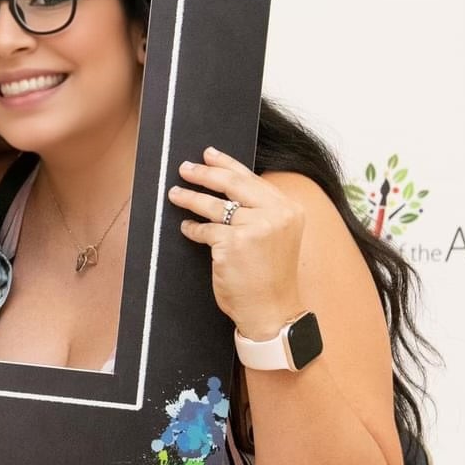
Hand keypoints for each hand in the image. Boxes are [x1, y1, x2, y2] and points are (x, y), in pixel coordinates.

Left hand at [168, 147, 304, 337]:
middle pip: (232, 184)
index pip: (252, 178)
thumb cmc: (270, 277)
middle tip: (185, 168)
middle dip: (204, 173)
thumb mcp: (276, 236)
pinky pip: (205, 230)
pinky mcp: (233, 243)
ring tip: (175, 193)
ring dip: (190, 197)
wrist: (272, 311)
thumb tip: (226, 188)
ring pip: (214, 205)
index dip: (227, 163)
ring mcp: (255, 228)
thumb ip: (260, 212)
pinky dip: (193, 229)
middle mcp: (276, 214)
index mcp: (288, 209)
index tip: (209, 154)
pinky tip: (187, 228)